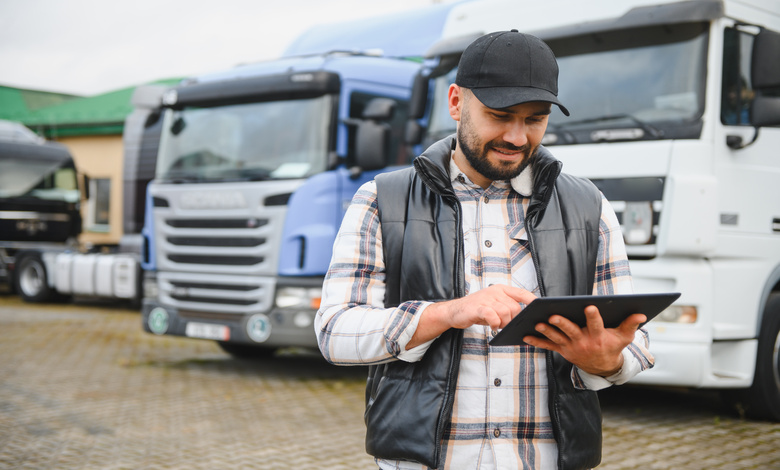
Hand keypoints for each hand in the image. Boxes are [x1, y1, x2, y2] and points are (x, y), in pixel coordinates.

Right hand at [407, 285, 535, 348]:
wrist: (454, 311)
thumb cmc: (476, 310)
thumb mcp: (493, 305)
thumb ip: (507, 308)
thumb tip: (524, 319)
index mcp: (501, 289)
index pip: (521, 293)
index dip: (532, 300)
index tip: (540, 308)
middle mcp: (494, 291)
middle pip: (515, 307)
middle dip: (513, 320)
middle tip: (505, 325)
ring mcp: (486, 298)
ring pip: (505, 312)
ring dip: (504, 323)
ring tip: (497, 326)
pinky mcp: (478, 307)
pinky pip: (493, 315)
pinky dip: (495, 323)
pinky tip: (492, 327)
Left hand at [522, 305, 645, 376]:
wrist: (602, 367)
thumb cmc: (613, 347)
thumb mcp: (625, 337)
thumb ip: (631, 324)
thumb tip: (641, 314)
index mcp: (598, 337)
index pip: (596, 325)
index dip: (593, 316)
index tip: (589, 306)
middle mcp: (583, 342)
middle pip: (571, 331)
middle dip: (562, 323)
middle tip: (553, 315)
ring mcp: (571, 347)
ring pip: (557, 338)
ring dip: (546, 331)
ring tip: (536, 323)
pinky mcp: (562, 350)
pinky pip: (548, 346)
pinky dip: (536, 341)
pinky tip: (525, 336)